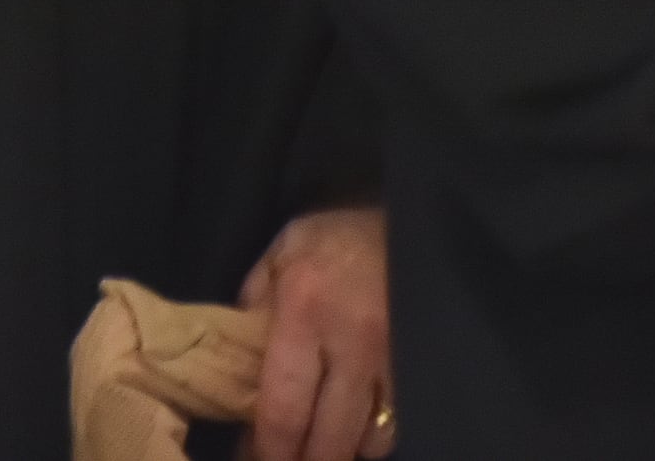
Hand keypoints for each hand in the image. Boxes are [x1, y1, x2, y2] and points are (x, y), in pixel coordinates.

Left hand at [238, 203, 391, 460]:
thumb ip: (256, 304)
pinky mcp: (419, 366)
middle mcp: (352, 345)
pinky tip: (354, 429)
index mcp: (306, 313)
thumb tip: (236, 362)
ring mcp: (393, 361)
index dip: (266, 450)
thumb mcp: (283, 254)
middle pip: (329, 440)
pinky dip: (371, 437)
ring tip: (318, 443)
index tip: (251, 459)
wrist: (410, 218)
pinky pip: (395, 425)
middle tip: (285, 459)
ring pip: (367, 442)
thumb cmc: (337, 237)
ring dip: (340, 450)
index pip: (284, 407)